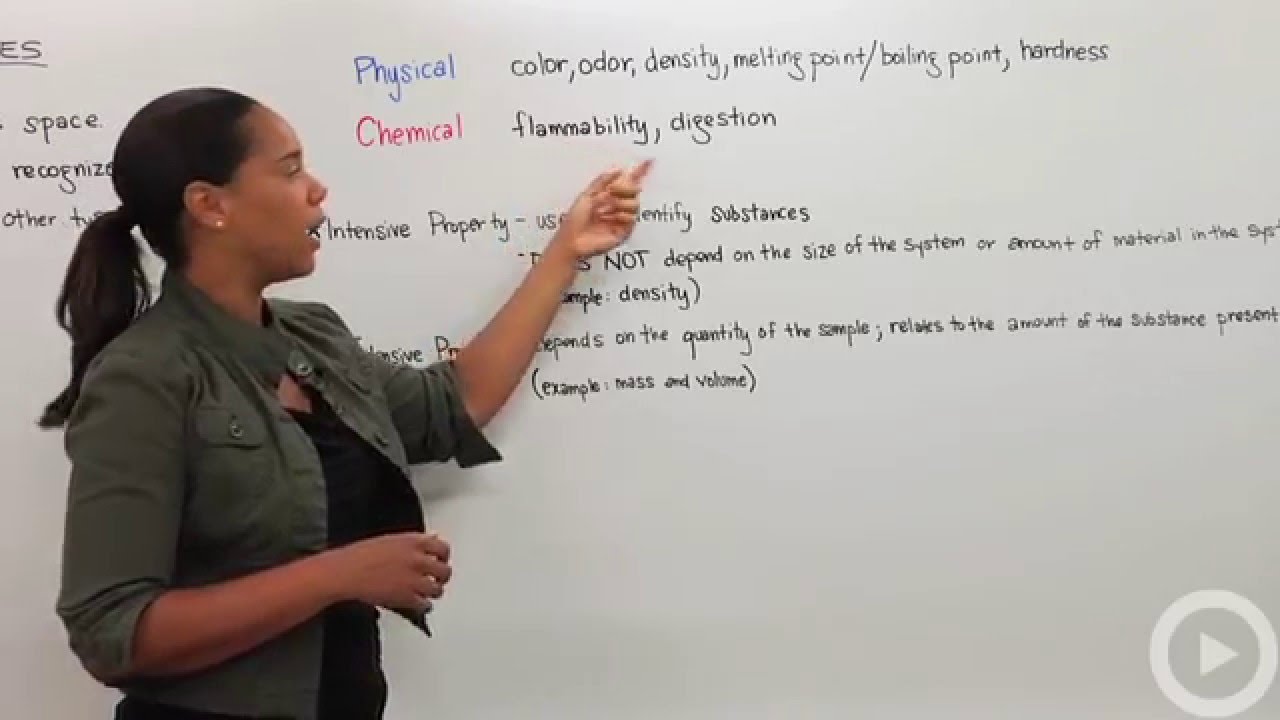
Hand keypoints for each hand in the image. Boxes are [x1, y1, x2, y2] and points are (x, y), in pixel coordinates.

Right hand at [325, 532, 451, 613]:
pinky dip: (423, 606)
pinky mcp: (407, 598)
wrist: (346, 572)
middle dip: (442, 577)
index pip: (442, 548)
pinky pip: (425, 605)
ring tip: (428, 593)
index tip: (442, 560)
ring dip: (433, 592)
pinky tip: (419, 605)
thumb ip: (412, 542)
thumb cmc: (359, 556)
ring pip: (437, 589)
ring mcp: (413, 579)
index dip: (444, 556)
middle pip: (444, 571)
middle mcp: (417, 560)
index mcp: (413, 542)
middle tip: (438, 580)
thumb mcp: (389, 540)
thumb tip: (429, 541)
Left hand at [556, 159, 653, 258]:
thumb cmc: (575, 219)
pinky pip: (632, 219)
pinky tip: (609, 220)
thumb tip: (618, 168)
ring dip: (620, 204)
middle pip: (635, 191)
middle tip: (612, 191)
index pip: (628, 182)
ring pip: (635, 204)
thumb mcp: (586, 195)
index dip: (639, 172)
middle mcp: (618, 206)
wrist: (573, 238)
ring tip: (604, 210)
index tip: (650, 161)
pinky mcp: (624, 231)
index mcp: (609, 195)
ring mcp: (622, 218)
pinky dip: (621, 216)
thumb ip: (602, 181)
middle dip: (625, 188)